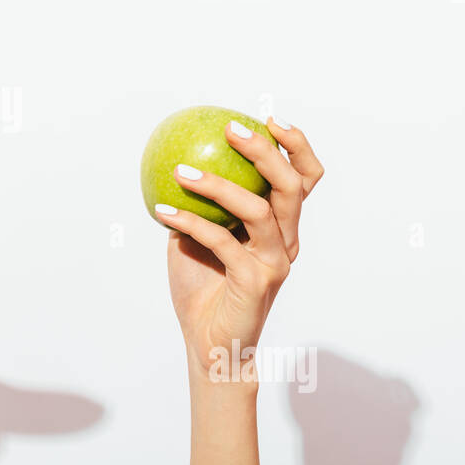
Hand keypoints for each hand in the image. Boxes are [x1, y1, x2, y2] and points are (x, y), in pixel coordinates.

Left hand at [154, 119, 323, 381]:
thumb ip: (200, 204)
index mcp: (280, 228)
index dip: (295, 147)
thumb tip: (174, 161)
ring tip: (181, 171)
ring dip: (219, 184)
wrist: (208, 345)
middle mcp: (285, 242)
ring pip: (260, 210)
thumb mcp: (197, 237)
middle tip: (232, 130)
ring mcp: (274, 262)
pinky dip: (190, 222)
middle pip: (291, 187)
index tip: (268, 120)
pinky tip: (161, 211)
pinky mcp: (255, 282)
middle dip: (266, 152)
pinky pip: (222, 242)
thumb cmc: (203, 288)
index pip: (303, 180)